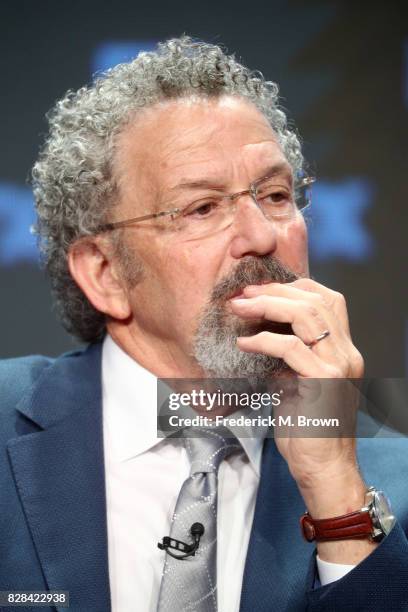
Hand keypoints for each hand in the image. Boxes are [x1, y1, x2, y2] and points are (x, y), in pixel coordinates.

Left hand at [230, 278, 366, 514]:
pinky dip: (262, 341)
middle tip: (243, 295)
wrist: (323, 469)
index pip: (329, 299)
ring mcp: (338, 367)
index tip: (261, 290)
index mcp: (343, 350)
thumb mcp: (296, 383)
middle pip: (317, 300)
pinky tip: (243, 345)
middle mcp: (346, 353)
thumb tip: (258, 333)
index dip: (295, 287)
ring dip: (267, 306)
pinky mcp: (324, 383)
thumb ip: (287, 357)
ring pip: (307, 315)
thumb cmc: (307, 429)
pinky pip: (290, 348)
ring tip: (239, 309)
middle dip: (275, 291)